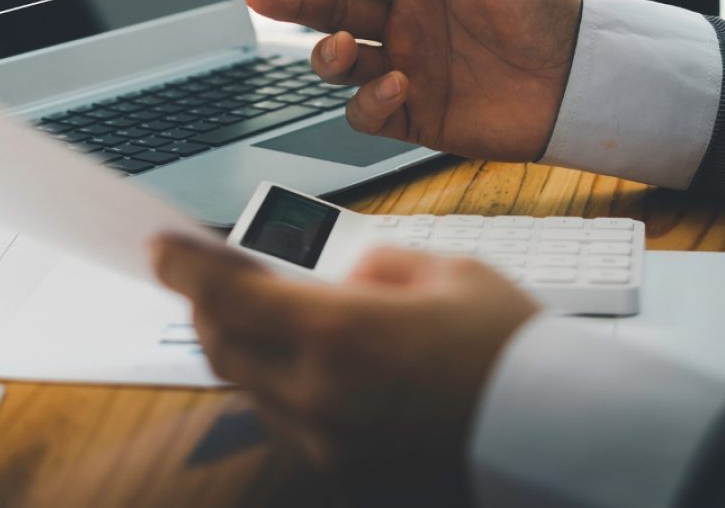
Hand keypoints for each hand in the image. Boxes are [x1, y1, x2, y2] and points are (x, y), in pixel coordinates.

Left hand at [152, 234, 539, 503]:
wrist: (565, 441)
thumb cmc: (511, 350)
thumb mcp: (448, 273)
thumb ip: (376, 265)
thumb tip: (340, 273)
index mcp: (341, 333)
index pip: (228, 294)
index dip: (183, 267)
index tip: (160, 247)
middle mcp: (321, 396)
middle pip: (222, 348)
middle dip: (206, 307)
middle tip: (210, 279)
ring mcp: (331, 446)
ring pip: (250, 390)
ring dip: (245, 349)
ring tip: (269, 317)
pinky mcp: (348, 478)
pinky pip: (289, 426)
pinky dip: (283, 389)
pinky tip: (313, 367)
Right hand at [244, 0, 581, 161]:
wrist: (582, 80)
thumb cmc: (549, 7)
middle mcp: (402, 21)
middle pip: (328, 7)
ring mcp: (403, 66)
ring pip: (336, 60)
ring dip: (326, 52)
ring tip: (344, 46)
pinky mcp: (413, 113)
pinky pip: (366, 110)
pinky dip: (369, 99)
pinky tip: (397, 85)